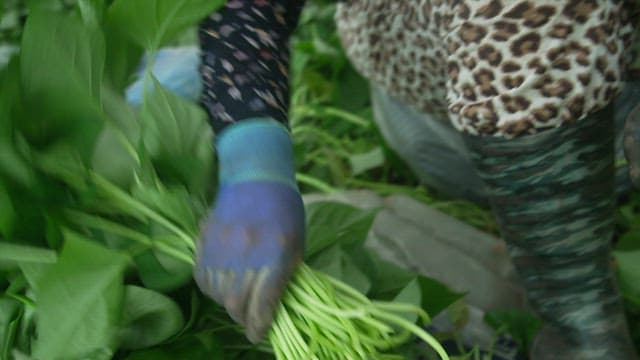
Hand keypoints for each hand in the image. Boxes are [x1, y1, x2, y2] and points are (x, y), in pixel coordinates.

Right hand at [194, 181, 303, 342]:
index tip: (258, 334)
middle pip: (236, 305)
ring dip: (228, 303)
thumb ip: (285, 276)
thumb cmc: (284, 210)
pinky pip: (203, 279)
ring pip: (218, 295)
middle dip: (244, 317)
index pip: (263, 304)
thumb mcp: (296, 244)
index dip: (259, 326)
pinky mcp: (204, 244)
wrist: (254, 176)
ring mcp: (222, 250)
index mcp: (276, 256)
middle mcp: (246, 256)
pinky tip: (223, 282)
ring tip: (237, 297)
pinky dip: (212, 288)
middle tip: (251, 316)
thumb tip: (273, 306)